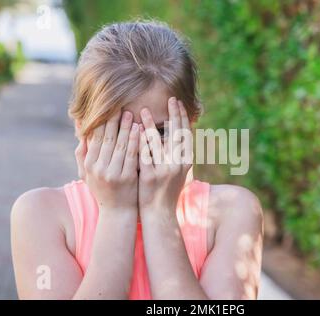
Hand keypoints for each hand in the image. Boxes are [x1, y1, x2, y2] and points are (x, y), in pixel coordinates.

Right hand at [75, 110, 138, 212]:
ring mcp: (113, 173)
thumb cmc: (102, 190)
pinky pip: (132, 155)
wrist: (117, 212)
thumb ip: (82, 153)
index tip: (107, 108)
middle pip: (107, 139)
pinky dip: (136, 141)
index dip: (101, 122)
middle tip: (120, 106)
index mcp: (89, 165)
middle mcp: (99, 168)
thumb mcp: (87, 174)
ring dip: (126, 128)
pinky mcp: (127, 177)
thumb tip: (80, 131)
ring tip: (131, 114)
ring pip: (120, 145)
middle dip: (113, 121)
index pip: (95, 138)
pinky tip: (140, 129)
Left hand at [138, 97, 192, 215]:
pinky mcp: (150, 176)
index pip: (186, 134)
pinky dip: (139, 141)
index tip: (178, 103)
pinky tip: (133, 130)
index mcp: (187, 162)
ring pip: (157, 142)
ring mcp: (165, 170)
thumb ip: (178, 153)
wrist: (159, 213)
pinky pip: (143, 154)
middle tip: (170, 99)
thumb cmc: (167, 190)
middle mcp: (179, 164)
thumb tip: (178, 133)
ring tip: (142, 111)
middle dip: (174, 115)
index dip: (183, 117)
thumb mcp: (178, 171)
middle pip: (177, 134)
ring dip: (150, 125)